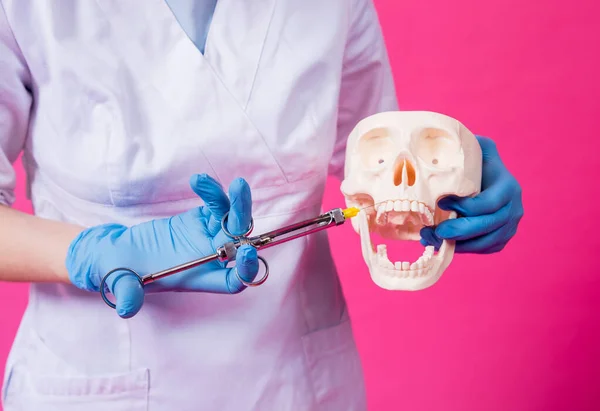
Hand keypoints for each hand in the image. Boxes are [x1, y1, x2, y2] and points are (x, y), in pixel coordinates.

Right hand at [66, 174, 258, 317]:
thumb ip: (127, 293)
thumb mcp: (120, 282)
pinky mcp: (202, 219)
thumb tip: (126, 309)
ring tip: (224, 182)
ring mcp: (209, 237)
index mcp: (199, 279)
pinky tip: (199, 181)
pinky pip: (216, 204)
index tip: (247, 251)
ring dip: (234, 199)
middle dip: (242, 217)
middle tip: (239, 192)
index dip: (245, 269)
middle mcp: (211, 259)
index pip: (233, 281)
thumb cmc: (120, 272)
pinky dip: (211, 192)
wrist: (117, 252)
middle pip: (240, 241)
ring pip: (233, 219)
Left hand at [420, 136, 523, 253]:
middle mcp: (514, 207)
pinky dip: (464, 249)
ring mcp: (510, 225)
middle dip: (460, 231)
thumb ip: (463, 143)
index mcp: (508, 186)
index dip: (465, 207)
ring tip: (431, 238)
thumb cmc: (473, 159)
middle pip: (489, 226)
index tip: (441, 202)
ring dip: (458, 244)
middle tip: (435, 231)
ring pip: (487, 242)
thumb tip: (443, 145)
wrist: (482, 175)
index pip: (489, 203)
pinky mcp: (501, 237)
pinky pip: (485, 248)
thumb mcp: (473, 146)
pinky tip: (442, 243)